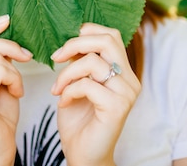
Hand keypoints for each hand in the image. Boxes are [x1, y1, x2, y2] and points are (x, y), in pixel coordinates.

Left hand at [50, 23, 140, 165]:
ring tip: (57, 88)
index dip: (86, 32)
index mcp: (123, 71)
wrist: (84, 155)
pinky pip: (87, 85)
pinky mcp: (117, 107)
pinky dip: (69, 90)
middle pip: (107, 40)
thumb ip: (81, 61)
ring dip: (66, 73)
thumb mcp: (78, 82)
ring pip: (92, 62)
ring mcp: (126, 93)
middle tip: (56, 57)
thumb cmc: (79, 120)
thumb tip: (72, 37)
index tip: (64, 47)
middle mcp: (130, 79)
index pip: (111, 35)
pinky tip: (63, 101)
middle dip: (75, 43)